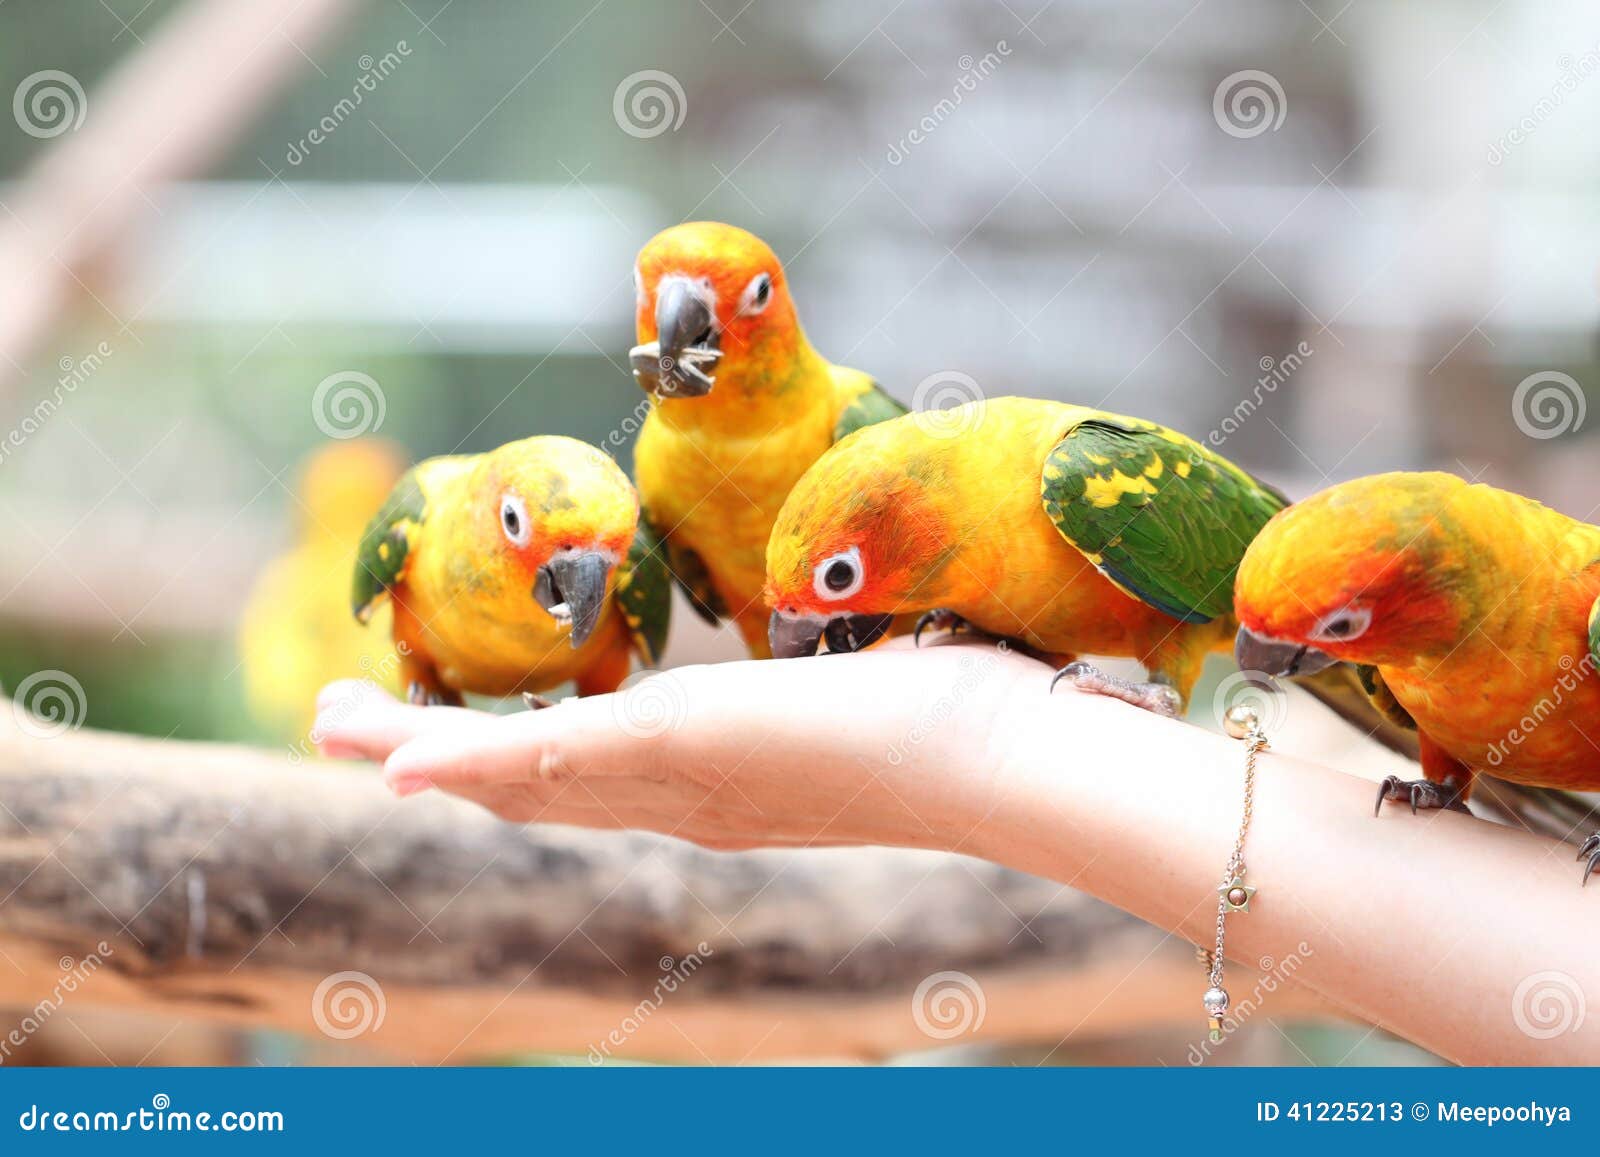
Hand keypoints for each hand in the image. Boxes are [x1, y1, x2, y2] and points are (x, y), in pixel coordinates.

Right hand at [315, 637, 1050, 851]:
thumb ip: (845, 655)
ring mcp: (677, 782)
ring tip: (331, 728)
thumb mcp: (875, 670)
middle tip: (349, 739)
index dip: (518, 760)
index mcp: (726, 782)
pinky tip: (389, 764)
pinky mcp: (680, 748)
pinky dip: (457, 764)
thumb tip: (874, 614)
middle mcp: (688, 800)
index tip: (460, 743)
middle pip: (530, 786)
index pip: (599, 774)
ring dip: (418, 754)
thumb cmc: (974, 711)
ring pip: (514, 776)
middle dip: (436, 761)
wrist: (1013, 757)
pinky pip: (542, 762)